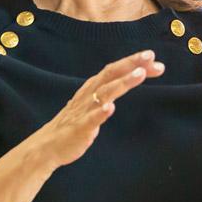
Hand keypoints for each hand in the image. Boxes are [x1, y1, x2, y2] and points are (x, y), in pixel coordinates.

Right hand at [33, 50, 163, 168]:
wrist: (48, 146)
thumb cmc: (75, 122)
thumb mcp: (95, 101)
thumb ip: (112, 89)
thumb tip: (135, 75)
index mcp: (93, 87)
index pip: (115, 70)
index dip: (133, 62)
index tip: (153, 58)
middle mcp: (89, 94)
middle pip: (111, 74)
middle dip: (131, 64)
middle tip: (150, 56)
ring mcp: (84, 110)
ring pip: (105, 93)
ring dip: (123, 83)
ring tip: (140, 75)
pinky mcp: (80, 128)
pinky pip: (91, 119)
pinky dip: (100, 113)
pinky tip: (110, 108)